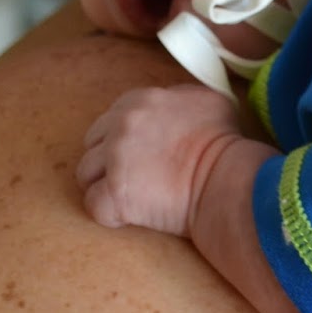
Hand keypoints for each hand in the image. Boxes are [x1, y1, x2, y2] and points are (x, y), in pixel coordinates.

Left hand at [77, 83, 241, 236]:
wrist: (225, 177)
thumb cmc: (223, 141)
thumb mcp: (206, 99)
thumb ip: (178, 97)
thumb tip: (174, 103)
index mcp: (140, 101)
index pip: (110, 119)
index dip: (122, 139)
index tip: (140, 154)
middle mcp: (122, 124)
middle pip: (92, 144)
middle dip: (107, 161)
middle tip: (133, 177)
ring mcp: (115, 159)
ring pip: (86, 174)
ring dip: (104, 186)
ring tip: (131, 197)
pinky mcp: (115, 194)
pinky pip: (94, 205)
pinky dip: (110, 213)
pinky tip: (131, 215)